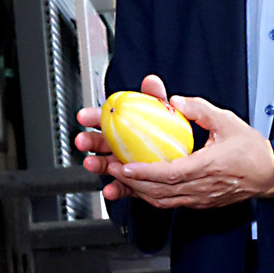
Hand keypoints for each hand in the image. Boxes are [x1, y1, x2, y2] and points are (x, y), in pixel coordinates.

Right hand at [75, 74, 169, 199]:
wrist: (191, 162)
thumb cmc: (177, 133)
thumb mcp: (170, 112)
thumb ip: (158, 97)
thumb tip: (151, 82)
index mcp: (127, 124)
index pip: (107, 118)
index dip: (94, 117)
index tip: (84, 116)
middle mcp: (123, 145)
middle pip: (102, 143)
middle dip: (89, 142)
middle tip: (82, 141)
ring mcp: (127, 166)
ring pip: (109, 166)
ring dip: (99, 166)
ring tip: (92, 164)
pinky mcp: (136, 185)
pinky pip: (126, 189)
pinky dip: (117, 189)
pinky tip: (110, 190)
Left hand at [102, 94, 273, 211]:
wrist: (269, 174)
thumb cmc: (251, 150)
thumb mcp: (228, 122)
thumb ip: (200, 110)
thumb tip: (175, 101)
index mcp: (208, 167)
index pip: (170, 174)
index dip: (144, 172)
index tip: (125, 166)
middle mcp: (202, 187)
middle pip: (160, 191)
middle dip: (132, 182)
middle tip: (111, 170)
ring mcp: (200, 198)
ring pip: (162, 200)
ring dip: (138, 192)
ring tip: (120, 179)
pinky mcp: (199, 203)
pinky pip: (170, 203)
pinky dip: (151, 196)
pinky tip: (139, 188)